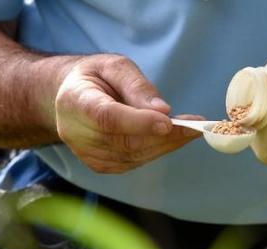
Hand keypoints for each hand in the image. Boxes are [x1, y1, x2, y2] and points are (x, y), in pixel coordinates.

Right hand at [54, 54, 201, 172]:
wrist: (71, 96)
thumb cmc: (95, 77)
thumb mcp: (114, 66)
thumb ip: (136, 85)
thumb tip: (163, 110)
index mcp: (75, 101)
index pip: (107, 117)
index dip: (138, 122)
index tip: (168, 122)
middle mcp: (76, 133)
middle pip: (125, 141)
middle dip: (165, 136)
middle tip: (195, 126)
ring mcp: (87, 153)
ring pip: (134, 156)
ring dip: (166, 145)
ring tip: (190, 130)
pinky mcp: (100, 165)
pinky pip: (134, 162)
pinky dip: (157, 151)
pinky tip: (172, 138)